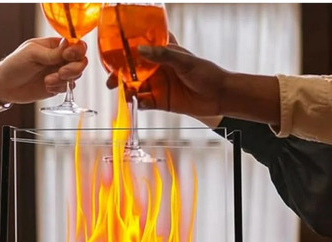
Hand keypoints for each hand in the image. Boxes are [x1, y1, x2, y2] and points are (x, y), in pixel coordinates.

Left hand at [0, 37, 87, 103]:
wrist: (4, 86)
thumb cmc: (14, 65)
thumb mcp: (32, 54)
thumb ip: (52, 52)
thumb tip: (69, 45)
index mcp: (54, 45)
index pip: (76, 44)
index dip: (76, 51)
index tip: (67, 56)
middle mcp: (59, 58)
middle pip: (80, 61)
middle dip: (74, 68)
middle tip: (61, 72)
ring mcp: (59, 73)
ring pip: (76, 75)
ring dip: (65, 79)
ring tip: (48, 80)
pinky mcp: (56, 86)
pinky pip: (68, 87)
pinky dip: (59, 87)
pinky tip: (47, 86)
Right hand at [105, 33, 227, 116]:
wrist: (220, 96)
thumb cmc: (207, 73)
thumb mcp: (184, 61)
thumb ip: (163, 55)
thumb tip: (141, 50)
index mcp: (162, 54)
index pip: (141, 48)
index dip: (126, 50)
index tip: (112, 53)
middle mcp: (157, 69)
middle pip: (132, 71)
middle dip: (119, 74)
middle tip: (111, 79)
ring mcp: (158, 85)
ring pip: (135, 87)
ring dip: (126, 90)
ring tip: (124, 92)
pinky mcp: (160, 101)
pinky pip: (143, 102)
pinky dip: (137, 103)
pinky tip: (137, 102)